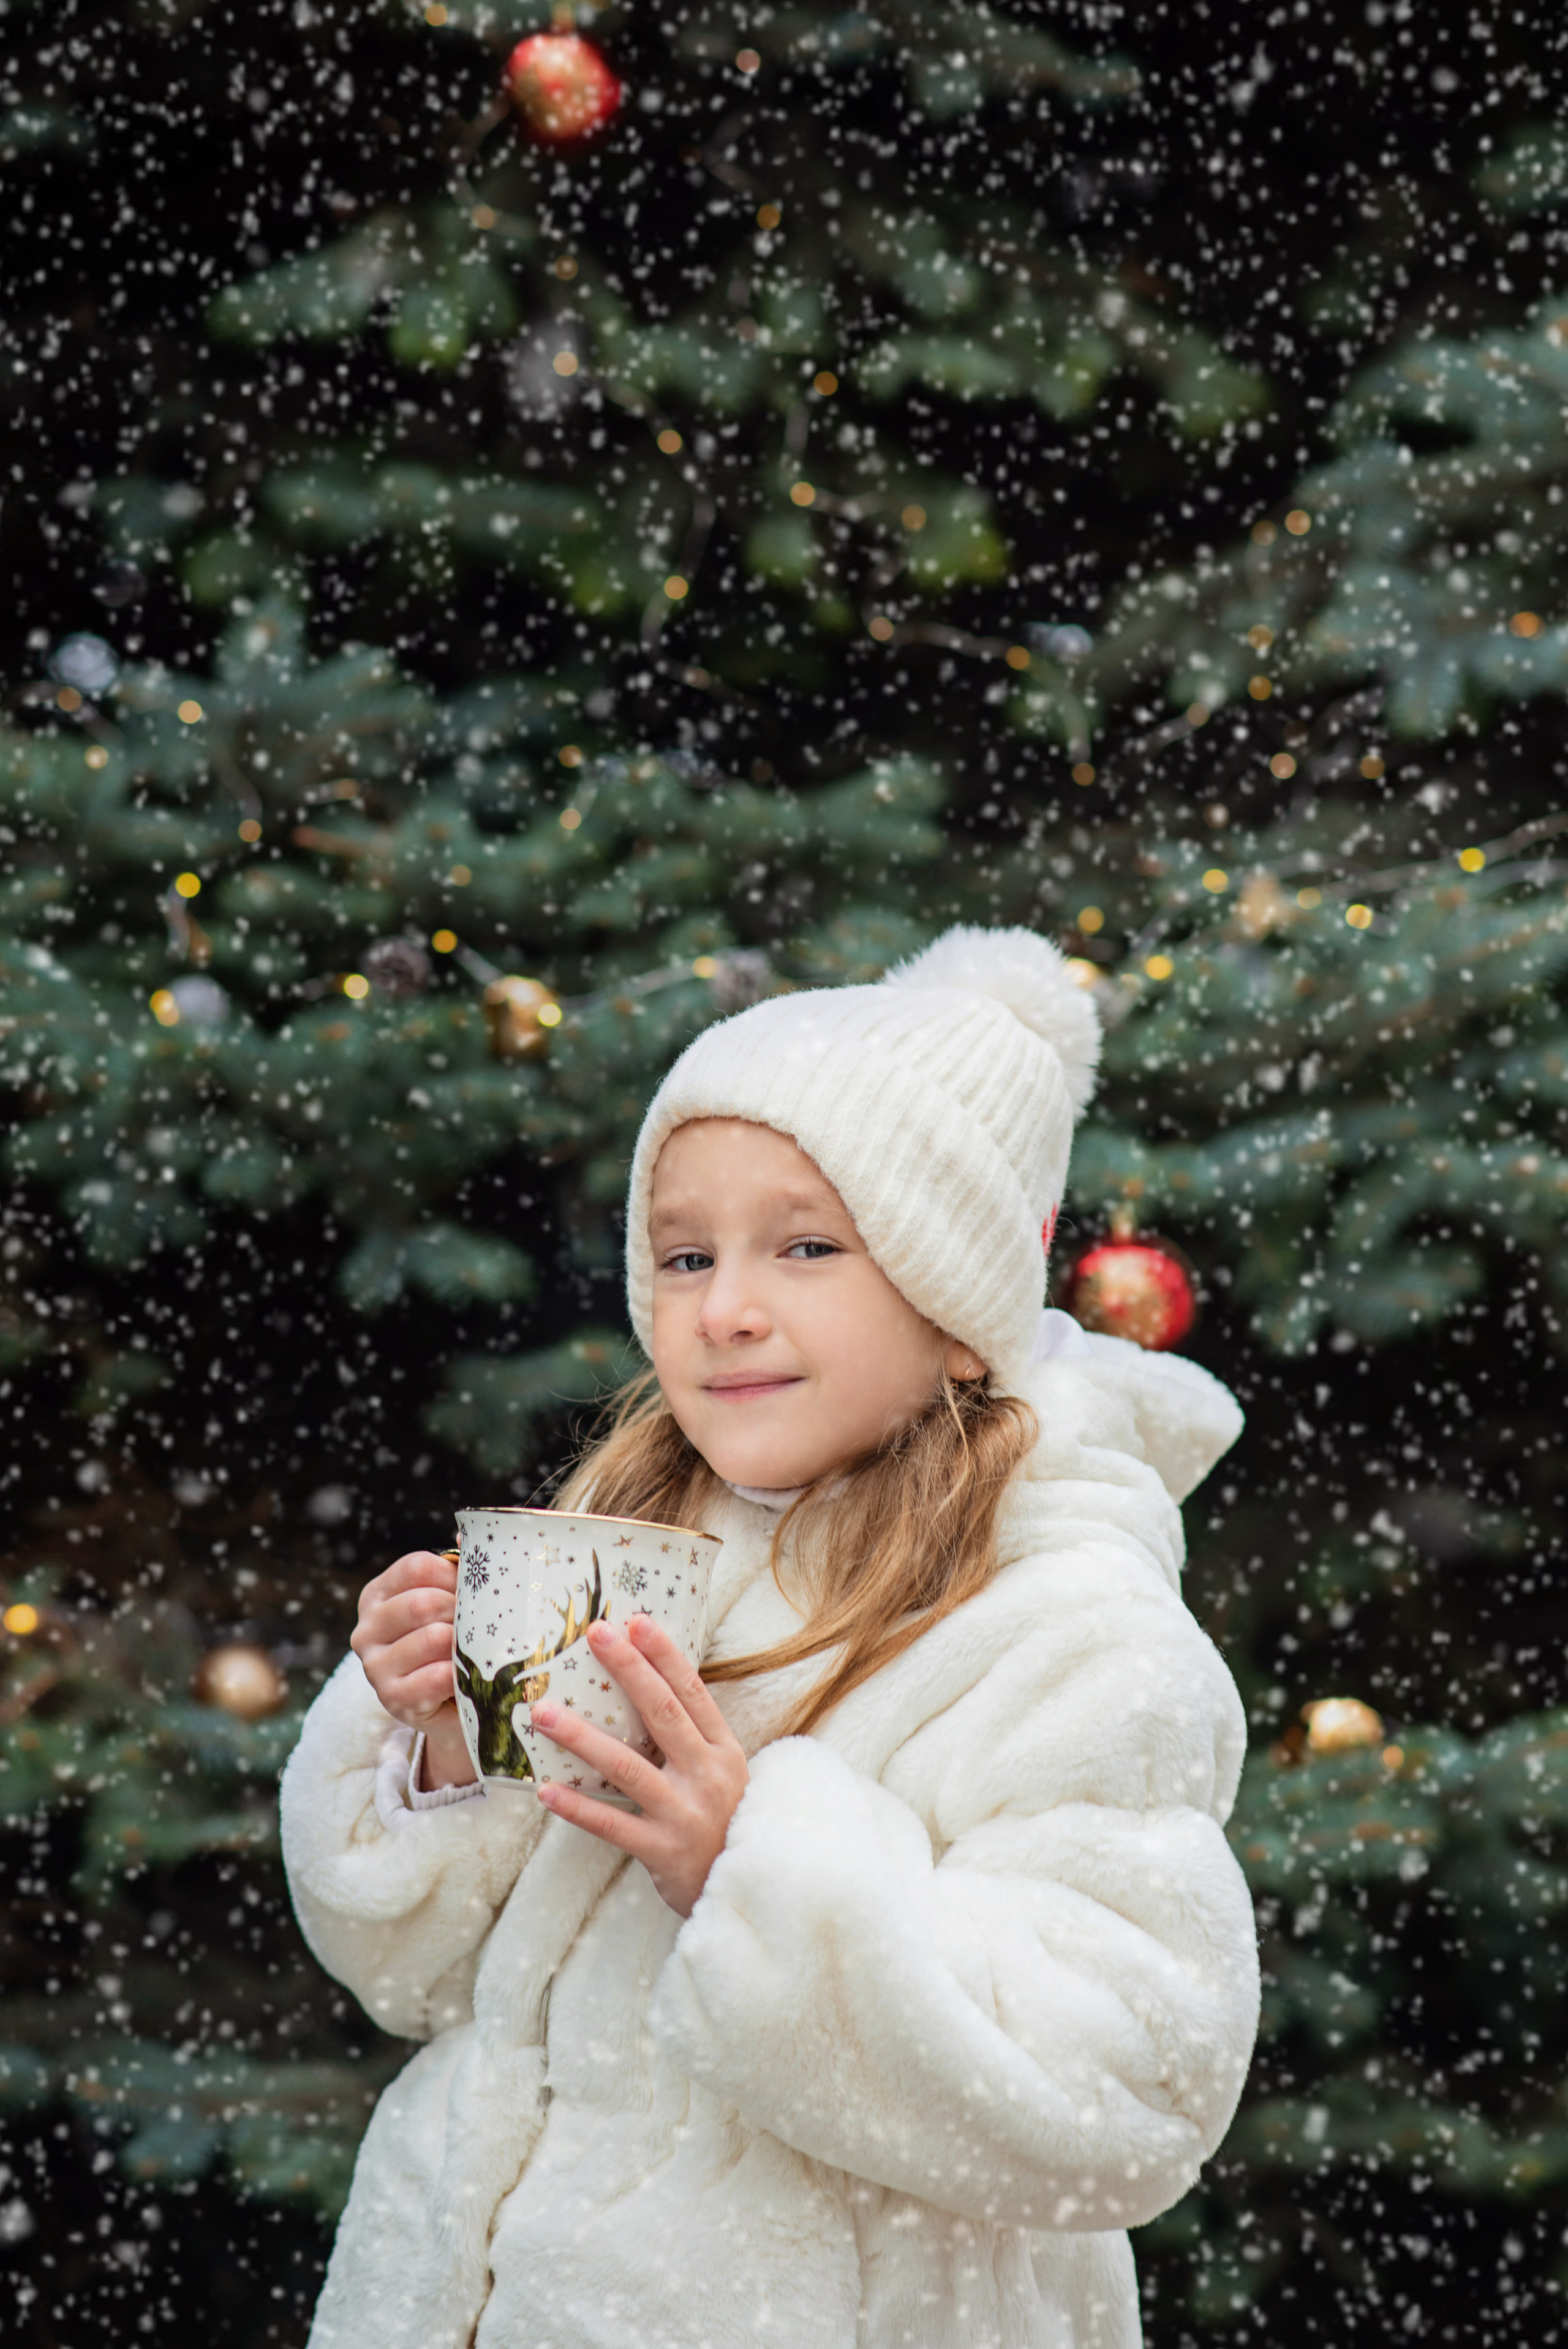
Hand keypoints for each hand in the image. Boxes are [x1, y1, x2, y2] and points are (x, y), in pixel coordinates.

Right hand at [350, 1549, 475, 1789]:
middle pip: (423, 1602)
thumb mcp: (447, 1602)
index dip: (453, 1576)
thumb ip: (455, 1569)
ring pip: (432, 1638)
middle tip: (481, 1624)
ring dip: (464, 1644)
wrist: (446, 1704)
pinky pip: (436, 1677)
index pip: (417, 1567)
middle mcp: (366, 1629)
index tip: (472, 1590)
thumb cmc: (447, 1644)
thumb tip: (469, 1538)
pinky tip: (466, 1676)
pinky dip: (460, 1674)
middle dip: (461, 1612)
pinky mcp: (393, 1699)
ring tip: (475, 1650)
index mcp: (377, 1596)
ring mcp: (375, 1667)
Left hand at [531, 1614, 748, 1917]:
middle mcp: (708, 1776)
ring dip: (582, 1737)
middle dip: (628, 1670)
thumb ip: (693, 1741)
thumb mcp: (724, 1775)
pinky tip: (546, 1790)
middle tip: (595, 1634)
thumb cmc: (727, 1825)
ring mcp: (685, 1813)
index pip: (692, 1693)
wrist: (748, 1891)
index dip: (665, 1656)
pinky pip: (613, 1825)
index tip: (637, 1621)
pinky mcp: (663, 1851)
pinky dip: (578, 1807)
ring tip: (543, 1713)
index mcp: (724, 1751)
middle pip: (662, 1714)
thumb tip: (646, 1692)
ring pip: (628, 1766)